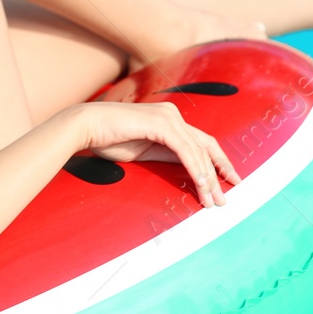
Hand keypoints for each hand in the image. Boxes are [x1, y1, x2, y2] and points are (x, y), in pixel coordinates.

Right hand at [71, 101, 240, 207]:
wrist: (85, 126)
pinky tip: (200, 184)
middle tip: (224, 198)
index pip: (201, 142)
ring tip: (211, 199)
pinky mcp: (161, 124)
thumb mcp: (144, 151)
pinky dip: (195, 168)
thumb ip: (166, 156)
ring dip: (207, 178)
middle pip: (206, 146)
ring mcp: (168, 117)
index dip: (217, 162)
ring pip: (198, 151)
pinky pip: (185, 150)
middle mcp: (173, 115)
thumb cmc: (107, 138)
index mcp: (169, 119)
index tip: (227, 181)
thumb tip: (188, 169)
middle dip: (218, 173)